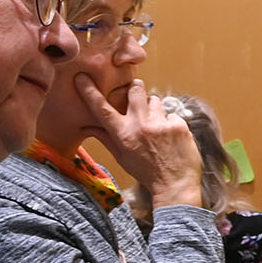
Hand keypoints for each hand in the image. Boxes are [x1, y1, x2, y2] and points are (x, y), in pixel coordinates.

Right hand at [74, 75, 202, 207]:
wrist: (175, 185)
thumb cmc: (146, 172)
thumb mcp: (122, 157)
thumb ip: (106, 137)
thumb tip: (87, 125)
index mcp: (123, 134)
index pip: (102, 108)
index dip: (90, 91)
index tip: (82, 77)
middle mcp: (141, 125)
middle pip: (135, 88)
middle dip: (135, 89)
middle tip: (137, 99)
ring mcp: (161, 124)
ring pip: (155, 100)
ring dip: (153, 109)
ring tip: (155, 127)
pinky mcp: (179, 125)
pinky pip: (171, 114)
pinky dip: (170, 123)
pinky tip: (170, 138)